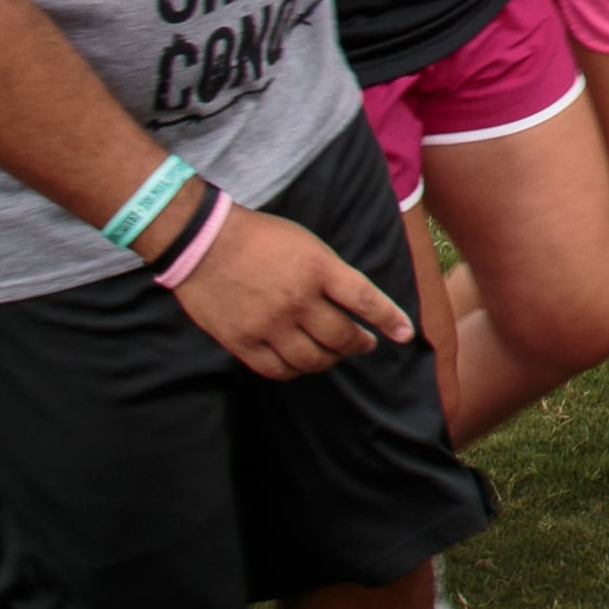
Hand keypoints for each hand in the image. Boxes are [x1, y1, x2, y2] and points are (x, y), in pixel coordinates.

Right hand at [171, 202, 417, 378]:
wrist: (204, 243)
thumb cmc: (260, 237)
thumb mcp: (307, 243)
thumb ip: (331, 274)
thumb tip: (354, 304)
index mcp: (318, 268)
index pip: (365, 299)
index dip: (390, 319)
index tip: (405, 334)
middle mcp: (298, 300)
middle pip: (342, 336)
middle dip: (360, 344)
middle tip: (365, 343)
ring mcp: (269, 324)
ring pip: (313, 359)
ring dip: (331, 359)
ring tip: (335, 354)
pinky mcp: (243, 342)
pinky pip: (278, 370)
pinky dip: (296, 370)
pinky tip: (301, 363)